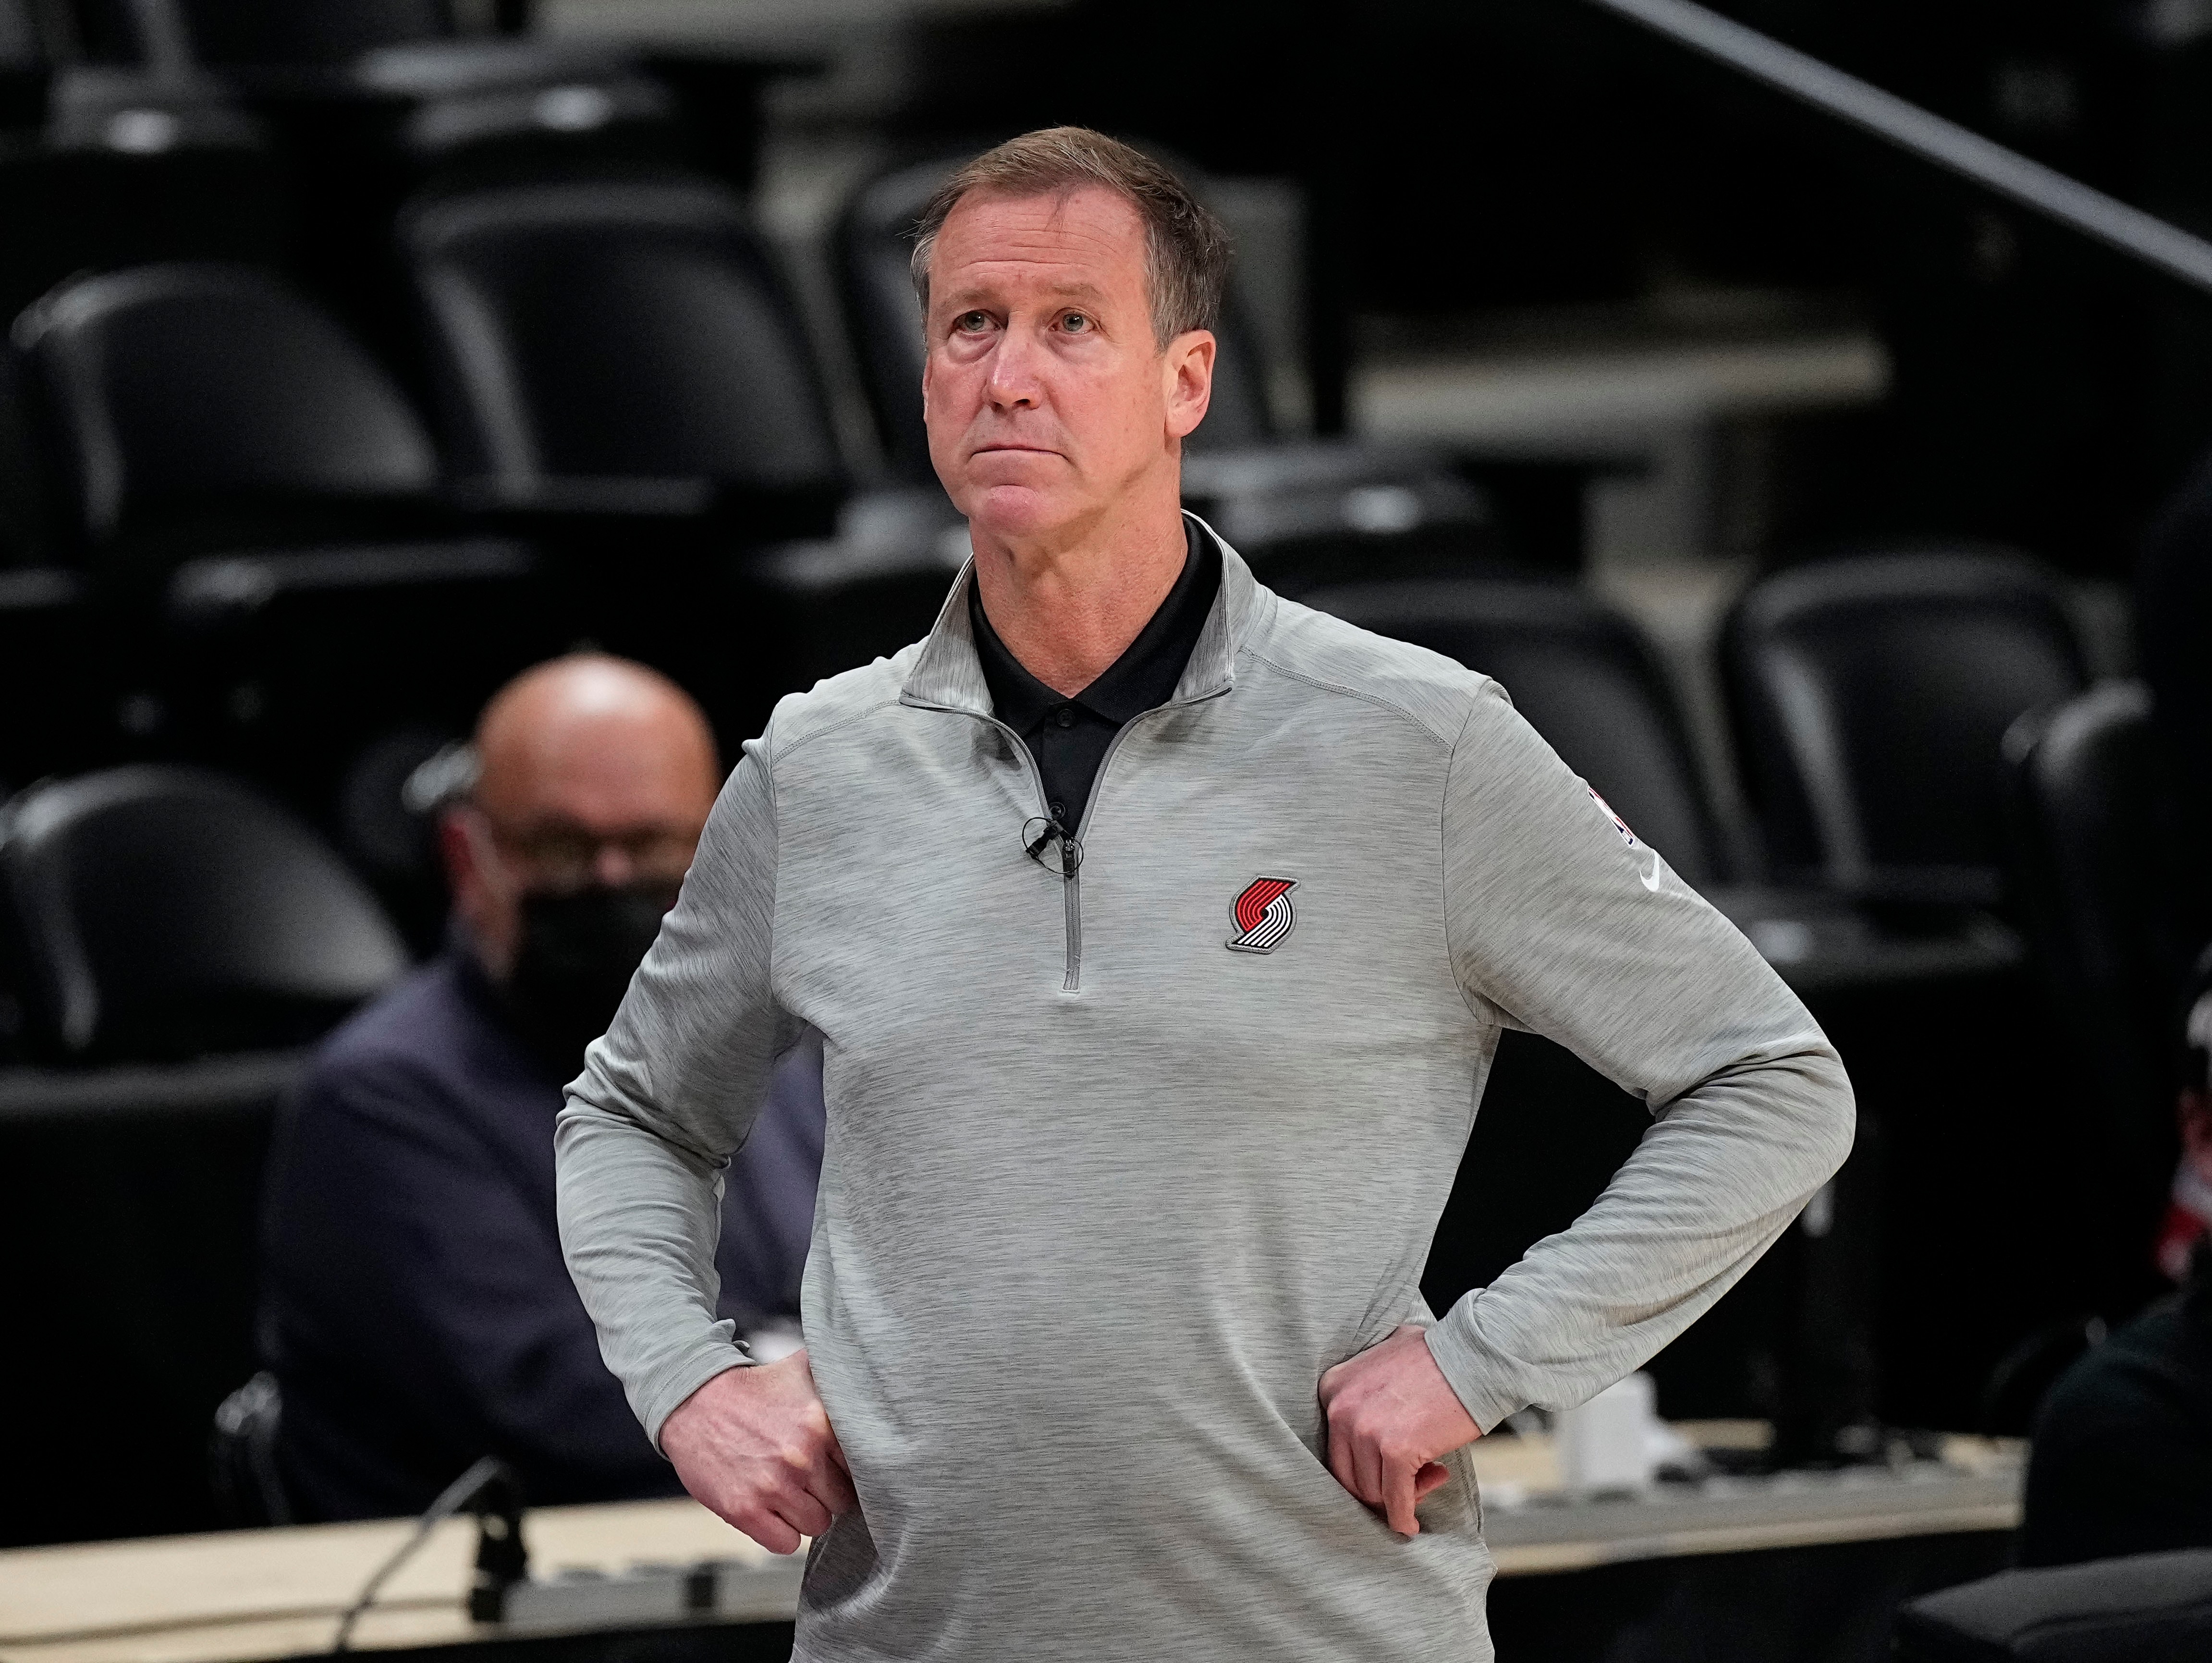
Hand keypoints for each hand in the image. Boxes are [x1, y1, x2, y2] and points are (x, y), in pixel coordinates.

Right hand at [660, 1350, 855, 1554]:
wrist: (694, 1402)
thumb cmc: (753, 1389)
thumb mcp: (801, 1369)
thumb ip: (839, 1374)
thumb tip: (875, 1374)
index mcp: (820, 1423)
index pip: (861, 1469)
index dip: (847, 1471)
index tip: (833, 1467)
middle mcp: (801, 1456)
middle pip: (842, 1501)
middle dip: (827, 1493)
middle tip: (807, 1480)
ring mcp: (772, 1486)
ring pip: (817, 1525)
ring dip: (804, 1514)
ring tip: (786, 1491)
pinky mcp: (744, 1511)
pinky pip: (785, 1544)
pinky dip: (780, 1533)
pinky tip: (770, 1510)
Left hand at [1318, 1324, 1480, 1535]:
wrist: (1474, 1357)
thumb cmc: (1437, 1357)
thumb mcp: (1384, 1358)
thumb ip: (1366, 1386)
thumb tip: (1367, 1424)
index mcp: (1334, 1388)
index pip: (1337, 1448)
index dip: (1365, 1465)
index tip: (1391, 1465)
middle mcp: (1341, 1409)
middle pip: (1349, 1475)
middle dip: (1379, 1487)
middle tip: (1413, 1480)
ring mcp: (1367, 1431)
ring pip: (1372, 1491)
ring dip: (1401, 1494)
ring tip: (1432, 1473)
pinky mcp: (1397, 1451)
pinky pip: (1395, 1500)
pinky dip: (1403, 1518)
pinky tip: (1411, 1524)